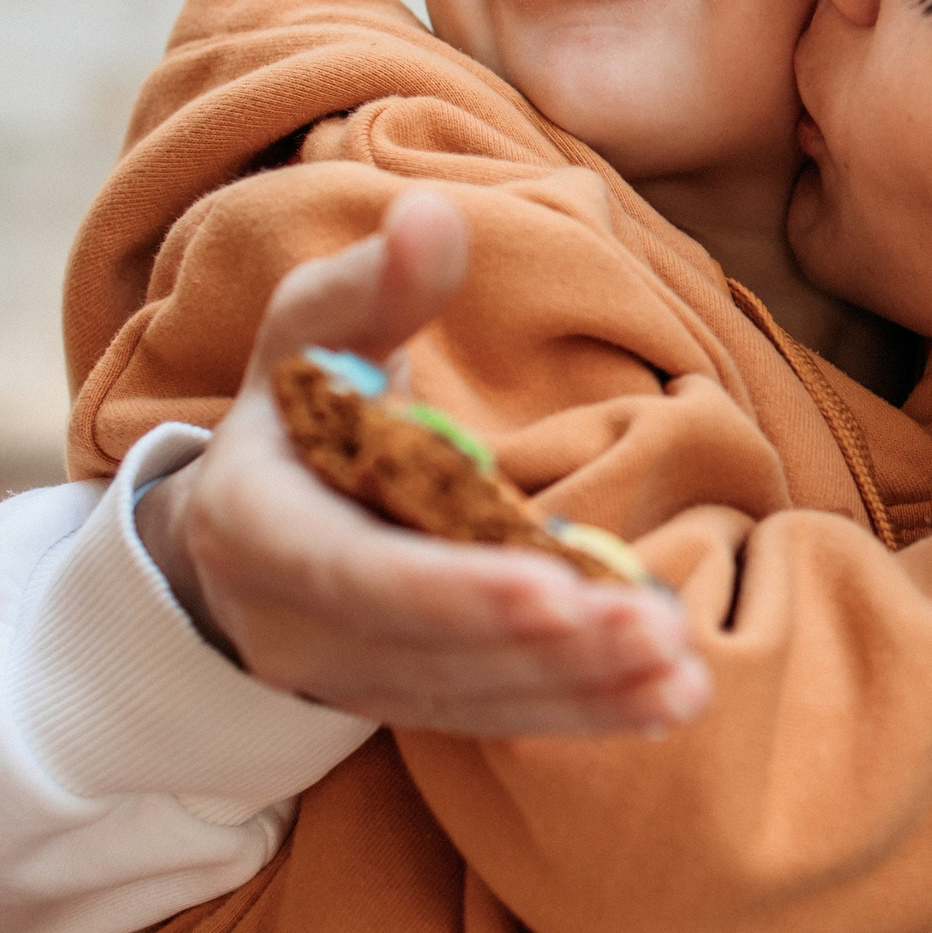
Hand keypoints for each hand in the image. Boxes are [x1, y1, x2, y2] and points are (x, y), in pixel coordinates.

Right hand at [134, 189, 711, 736]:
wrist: (250, 516)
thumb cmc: (299, 402)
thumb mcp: (314, 332)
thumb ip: (376, 284)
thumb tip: (434, 214)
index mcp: (255, 524)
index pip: (351, 569)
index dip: (448, 586)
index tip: (549, 582)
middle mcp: (293, 623)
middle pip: (426, 649)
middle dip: (543, 646)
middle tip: (652, 627)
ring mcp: (349, 676)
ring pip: (473, 697)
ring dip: (583, 686)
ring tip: (681, 665)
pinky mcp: (408, 699)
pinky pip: (500, 719)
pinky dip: (590, 714)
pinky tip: (673, 696)